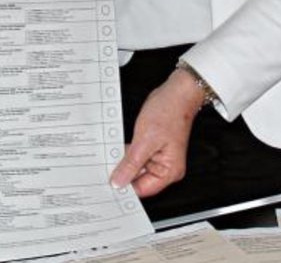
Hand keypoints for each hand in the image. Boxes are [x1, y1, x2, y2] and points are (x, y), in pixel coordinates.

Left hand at [110, 68, 203, 197]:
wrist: (177, 91)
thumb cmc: (169, 112)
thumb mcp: (145, 140)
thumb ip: (131, 164)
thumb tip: (118, 182)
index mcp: (169, 171)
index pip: (142, 189)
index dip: (124, 187)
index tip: (107, 184)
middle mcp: (166, 166)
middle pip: (138, 179)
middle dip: (122, 173)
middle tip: (104, 169)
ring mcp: (159, 156)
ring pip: (135, 167)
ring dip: (122, 162)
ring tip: (109, 156)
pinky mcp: (153, 146)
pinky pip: (136, 155)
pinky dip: (126, 152)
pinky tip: (116, 148)